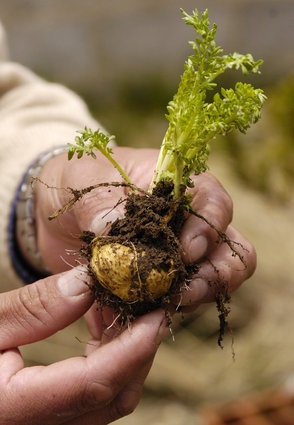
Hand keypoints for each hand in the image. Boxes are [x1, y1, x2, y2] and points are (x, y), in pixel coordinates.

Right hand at [0, 266, 165, 423]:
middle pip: (113, 398)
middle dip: (138, 348)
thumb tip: (89, 282)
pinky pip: (95, 396)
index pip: (93, 384)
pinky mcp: (49, 418)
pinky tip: (101, 325)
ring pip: (109, 400)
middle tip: (143, 303)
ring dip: (126, 352)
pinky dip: (109, 359)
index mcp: (12, 412)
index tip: (157, 313)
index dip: (133, 347)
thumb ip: (34, 307)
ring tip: (116, 306)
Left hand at [35, 146, 255, 307]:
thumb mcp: (83, 178)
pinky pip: (170, 306)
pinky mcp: (157, 285)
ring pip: (208, 285)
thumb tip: (109, 230)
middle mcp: (189, 226)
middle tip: (183, 291)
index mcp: (181, 189)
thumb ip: (99, 202)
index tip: (185, 251)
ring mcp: (177, 259)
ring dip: (188, 300)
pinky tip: (124, 318)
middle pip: (231, 254)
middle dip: (215, 276)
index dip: (209, 229)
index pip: (216, 206)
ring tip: (153, 307)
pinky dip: (153, 315)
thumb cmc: (80, 181)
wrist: (59, 214)